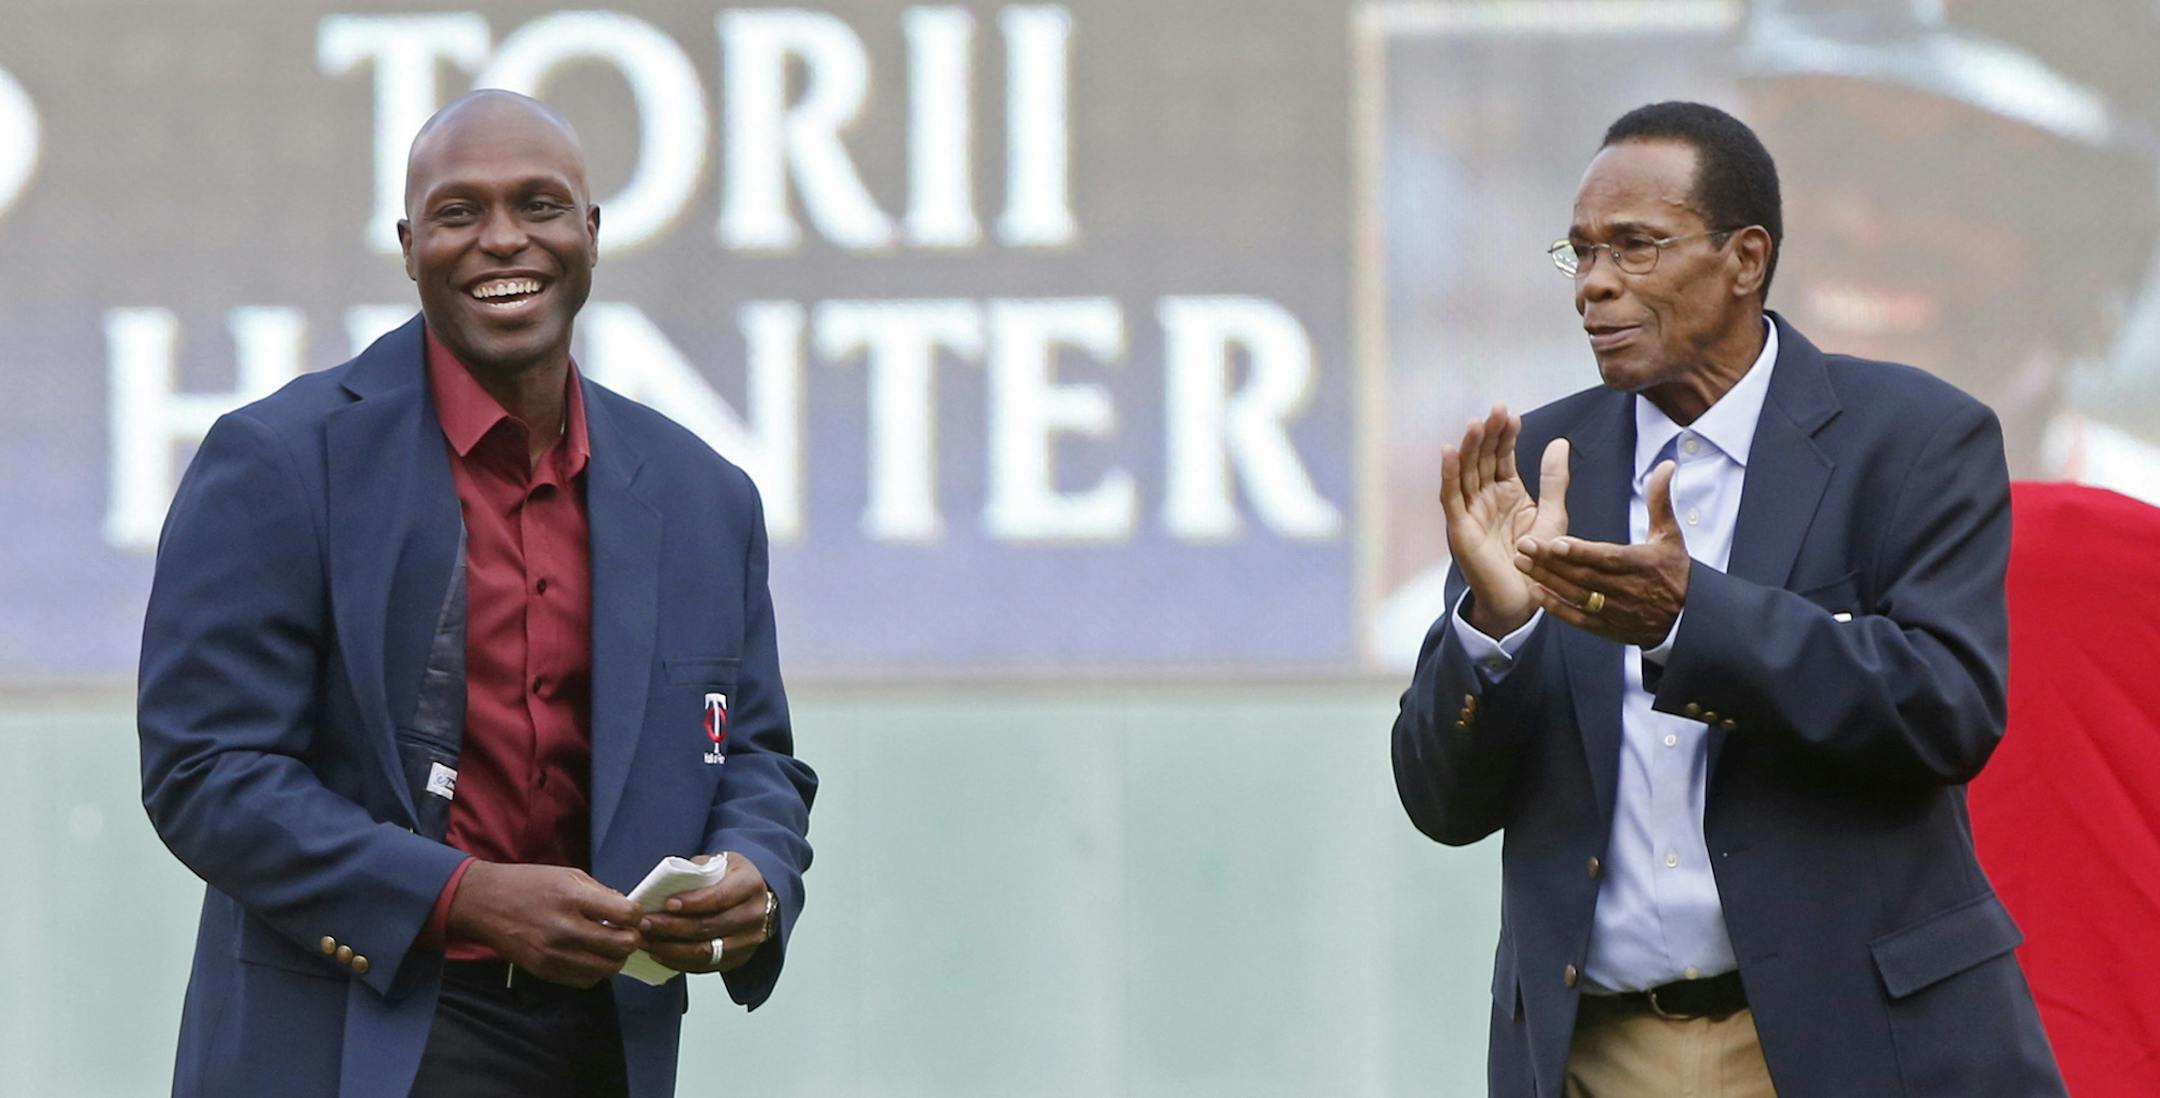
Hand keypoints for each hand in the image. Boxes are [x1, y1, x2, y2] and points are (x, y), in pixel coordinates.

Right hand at [446, 862, 644, 987]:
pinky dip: (595, 971)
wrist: (485, 903)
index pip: (625, 915)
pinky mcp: (544, 971)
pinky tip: (590, 956)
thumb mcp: (568, 875)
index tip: (631, 914)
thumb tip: (628, 911)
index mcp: (572, 899)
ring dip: (616, 958)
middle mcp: (564, 929)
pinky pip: (585, 981)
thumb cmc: (529, 884)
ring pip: (607, 969)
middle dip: (632, 939)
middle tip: (626, 932)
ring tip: (610, 945)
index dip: (636, 915)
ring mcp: (554, 954)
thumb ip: (601, 893)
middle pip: (621, 946)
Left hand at [637, 853, 774, 974]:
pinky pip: (704, 967)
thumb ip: (696, 870)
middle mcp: (754, 916)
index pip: (720, 897)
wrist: (755, 898)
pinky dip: (678, 962)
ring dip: (670, 948)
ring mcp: (748, 941)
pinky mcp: (738, 959)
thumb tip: (665, 883)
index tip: (667, 903)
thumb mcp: (719, 862)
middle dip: (672, 927)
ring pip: (705, 952)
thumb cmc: (731, 877)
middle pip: (709, 927)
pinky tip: (658, 952)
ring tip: (645, 940)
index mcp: (750, 885)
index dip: (692, 902)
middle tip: (645, 923)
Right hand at [1440, 404, 1571, 636]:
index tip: (1513, 415)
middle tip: (1496, 409)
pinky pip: (1452, 498)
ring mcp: (1471, 513)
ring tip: (1476, 424)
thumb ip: (1554, 480)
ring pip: (1466, 473)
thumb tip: (1559, 442)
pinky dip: (1448, 475)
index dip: (1506, 436)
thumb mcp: (1552, 514)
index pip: (1502, 456)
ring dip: (1469, 448)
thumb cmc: (1539, 562)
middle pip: (1483, 459)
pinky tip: (1449, 453)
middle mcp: (1485, 498)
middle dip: (1488, 435)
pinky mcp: (1460, 530)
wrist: (1525, 600)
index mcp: (1507, 492)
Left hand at [1513, 459, 1689, 646]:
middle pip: (1584, 575)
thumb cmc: (1675, 572)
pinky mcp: (1608, 628)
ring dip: (1547, 580)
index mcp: (1641, 564)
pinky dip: (1557, 608)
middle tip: (1523, 545)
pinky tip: (1536, 592)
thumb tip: (1666, 465)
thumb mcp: (1671, 535)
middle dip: (1552, 561)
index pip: (1607, 558)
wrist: (1687, 619)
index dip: (1581, 552)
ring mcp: (1616, 611)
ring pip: (1577, 596)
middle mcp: (1626, 589)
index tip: (1556, 542)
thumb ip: (1660, 500)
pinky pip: (1579, 620)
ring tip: (1521, 562)